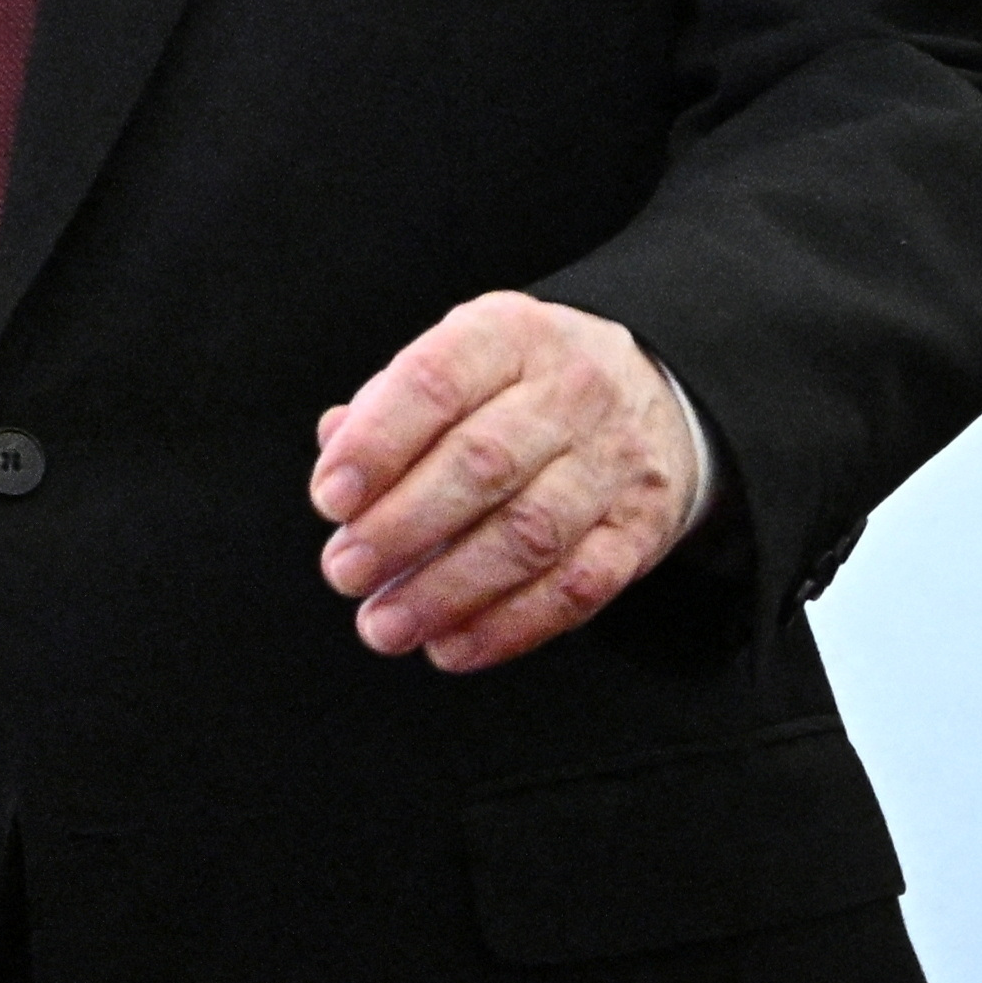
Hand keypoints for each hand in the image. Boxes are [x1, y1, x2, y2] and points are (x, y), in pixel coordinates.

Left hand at [312, 289, 707, 669]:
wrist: (651, 394)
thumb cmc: (516, 387)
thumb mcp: (458, 362)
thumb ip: (389, 406)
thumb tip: (334, 448)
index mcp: (509, 336)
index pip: (435, 382)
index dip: (377, 444)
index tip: (330, 499)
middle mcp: (571, 392)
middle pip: (482, 465)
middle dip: (401, 528)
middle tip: (344, 573)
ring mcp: (614, 462)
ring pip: (530, 534)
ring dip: (447, 591)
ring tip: (384, 625)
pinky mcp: (641, 528)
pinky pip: (578, 587)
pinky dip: (509, 626)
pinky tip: (452, 647)